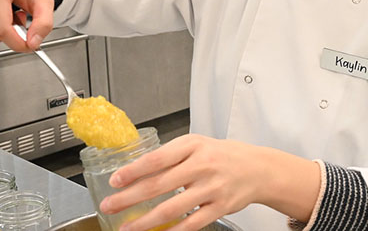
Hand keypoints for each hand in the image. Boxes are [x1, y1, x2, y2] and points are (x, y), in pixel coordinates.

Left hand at [101, 135, 319, 230]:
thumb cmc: (221, 155)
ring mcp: (212, 188)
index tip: (114, 181)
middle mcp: (202, 165)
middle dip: (130, 198)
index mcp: (192, 146)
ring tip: (128, 227)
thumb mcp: (196, 145)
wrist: (257, 168)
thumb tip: (135, 170)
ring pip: (173, 208)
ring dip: (146, 220)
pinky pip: (193, 223)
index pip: (157, 158)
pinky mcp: (220, 207)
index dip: (133, 171)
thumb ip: (170, 155)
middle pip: (159, 185)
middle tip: (110, 206)